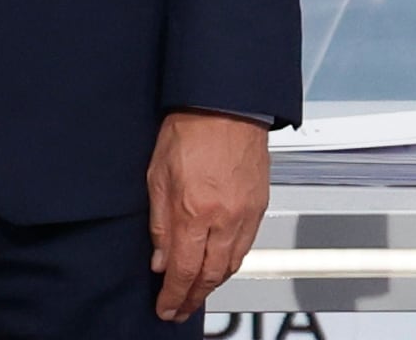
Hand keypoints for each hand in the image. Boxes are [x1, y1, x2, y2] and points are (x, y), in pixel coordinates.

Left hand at [147, 110, 268, 321]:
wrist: (225, 107)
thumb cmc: (188, 129)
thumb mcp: (156, 174)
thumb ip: (158, 222)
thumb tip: (159, 258)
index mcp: (193, 210)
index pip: (183, 268)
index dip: (173, 294)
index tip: (165, 307)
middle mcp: (223, 218)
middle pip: (210, 275)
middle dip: (193, 297)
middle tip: (179, 309)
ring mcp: (245, 215)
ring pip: (231, 266)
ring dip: (212, 285)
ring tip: (196, 294)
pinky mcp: (259, 208)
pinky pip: (245, 248)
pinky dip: (230, 264)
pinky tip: (219, 268)